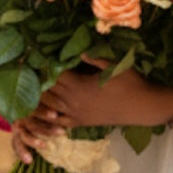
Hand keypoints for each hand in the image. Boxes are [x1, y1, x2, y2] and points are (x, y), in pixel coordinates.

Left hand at [41, 65, 172, 130]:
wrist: (142, 106)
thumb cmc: (129, 82)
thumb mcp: (112, 65)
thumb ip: (93, 58)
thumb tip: (78, 49)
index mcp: (78, 85)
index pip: (53, 75)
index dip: (45, 66)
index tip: (38, 58)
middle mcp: (73, 101)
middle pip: (47, 90)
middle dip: (39, 80)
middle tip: (30, 71)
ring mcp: (76, 114)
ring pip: (50, 107)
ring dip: (40, 98)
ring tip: (31, 89)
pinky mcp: (82, 123)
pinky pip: (60, 122)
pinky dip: (50, 118)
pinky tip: (44, 112)